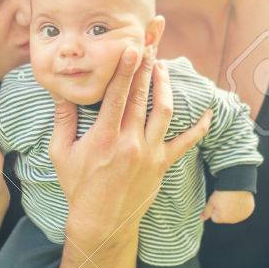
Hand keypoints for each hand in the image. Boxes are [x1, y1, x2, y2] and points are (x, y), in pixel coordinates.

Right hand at [51, 46, 212, 245]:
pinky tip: (207, 112)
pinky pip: (185, 143)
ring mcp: (149, 154)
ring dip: (164, 86)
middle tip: (151, 44)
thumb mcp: (61, 153)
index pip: (117, 95)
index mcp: (103, 137)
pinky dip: (198, 127)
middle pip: (141, 96)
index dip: (127, 69)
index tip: (134, 48)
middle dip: (147, 67)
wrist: (101, 222)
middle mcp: (129, 142)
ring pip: (163, 112)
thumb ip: (63, 120)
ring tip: (163, 67)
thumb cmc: (78, 187)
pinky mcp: (162, 165)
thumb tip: (60, 92)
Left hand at [201, 190, 254, 223]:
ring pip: (234, 214)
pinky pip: (243, 211)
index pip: (215, 217)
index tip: (218, 201)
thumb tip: (201, 219)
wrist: (238, 184)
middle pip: (225, 217)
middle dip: (224, 210)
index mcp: (222, 219)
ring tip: (233, 198)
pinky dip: (241, 206)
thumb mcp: (211, 201)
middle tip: (225, 199)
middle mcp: (232, 220)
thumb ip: (206, 211)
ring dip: (233, 209)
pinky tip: (240, 199)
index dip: (215, 208)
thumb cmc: (223, 193)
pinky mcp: (248, 211)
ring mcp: (241, 216)